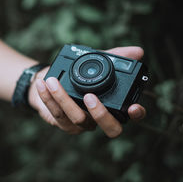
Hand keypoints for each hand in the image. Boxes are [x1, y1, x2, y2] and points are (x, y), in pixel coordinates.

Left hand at [28, 46, 145, 136]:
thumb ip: (117, 56)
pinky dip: (49, 98)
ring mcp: (83, 124)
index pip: (130, 115)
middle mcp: (100, 118)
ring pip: (78, 119)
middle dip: (101, 114)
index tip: (133, 107)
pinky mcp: (64, 124)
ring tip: (53, 81)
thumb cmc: (78, 73)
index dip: (136, 115)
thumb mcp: (98, 61)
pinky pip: (57, 115)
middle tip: (89, 96)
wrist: (49, 80)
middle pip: (111, 129)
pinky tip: (43, 85)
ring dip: (63, 99)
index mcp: (113, 106)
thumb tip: (138, 51)